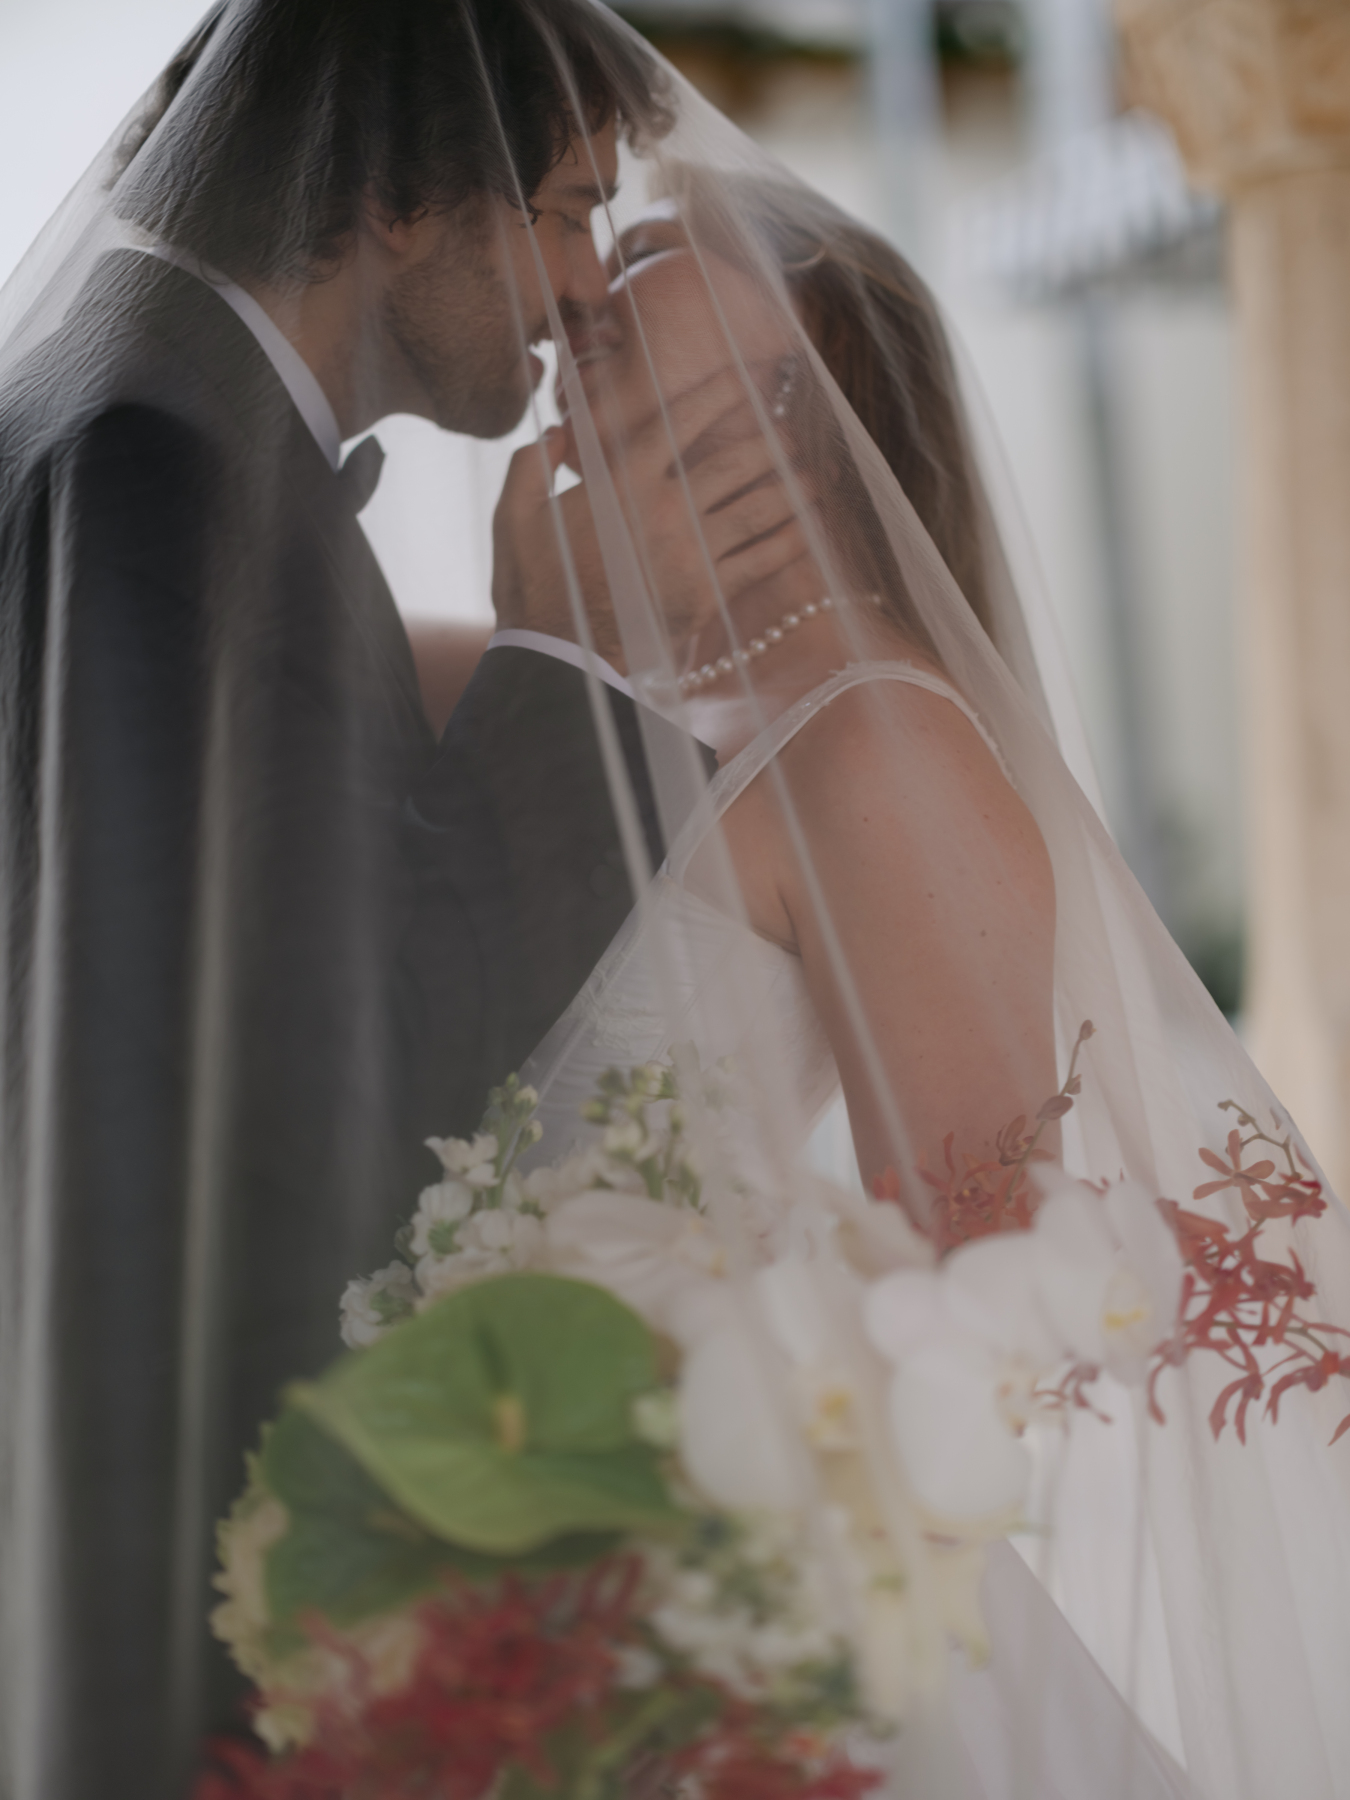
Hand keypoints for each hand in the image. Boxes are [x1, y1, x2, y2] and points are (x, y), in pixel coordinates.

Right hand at [492, 364, 816, 668]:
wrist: (558, 653)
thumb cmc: (533, 585)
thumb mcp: (514, 515)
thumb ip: (532, 464)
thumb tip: (559, 434)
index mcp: (622, 481)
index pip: (680, 422)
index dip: (718, 394)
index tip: (747, 377)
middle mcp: (665, 509)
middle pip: (732, 461)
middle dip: (769, 440)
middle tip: (793, 427)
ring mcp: (691, 552)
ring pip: (755, 508)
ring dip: (791, 488)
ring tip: (816, 473)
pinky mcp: (708, 594)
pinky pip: (760, 562)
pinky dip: (790, 543)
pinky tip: (812, 529)